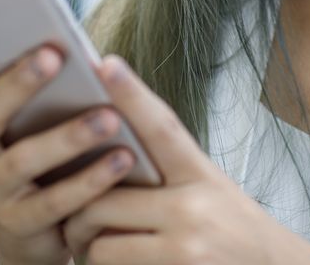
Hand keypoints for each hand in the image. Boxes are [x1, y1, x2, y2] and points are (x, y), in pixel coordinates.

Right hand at [0, 15, 135, 264]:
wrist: (39, 236)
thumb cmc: (41, 157)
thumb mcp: (24, 122)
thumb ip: (29, 89)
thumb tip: (62, 43)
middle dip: (18, 82)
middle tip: (53, 54)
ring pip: (23, 159)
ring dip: (68, 136)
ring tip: (109, 116)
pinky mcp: (15, 226)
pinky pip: (55, 200)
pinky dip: (91, 179)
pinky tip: (122, 157)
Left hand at [63, 56, 309, 264]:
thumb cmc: (237, 235)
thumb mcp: (212, 194)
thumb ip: (168, 176)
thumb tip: (107, 156)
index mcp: (202, 176)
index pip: (162, 127)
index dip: (132, 94)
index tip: (105, 63)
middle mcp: (194, 208)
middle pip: (106, 200)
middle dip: (79, 215)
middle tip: (73, 221)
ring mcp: (186, 247)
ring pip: (102, 244)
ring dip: (88, 250)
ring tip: (90, 248)